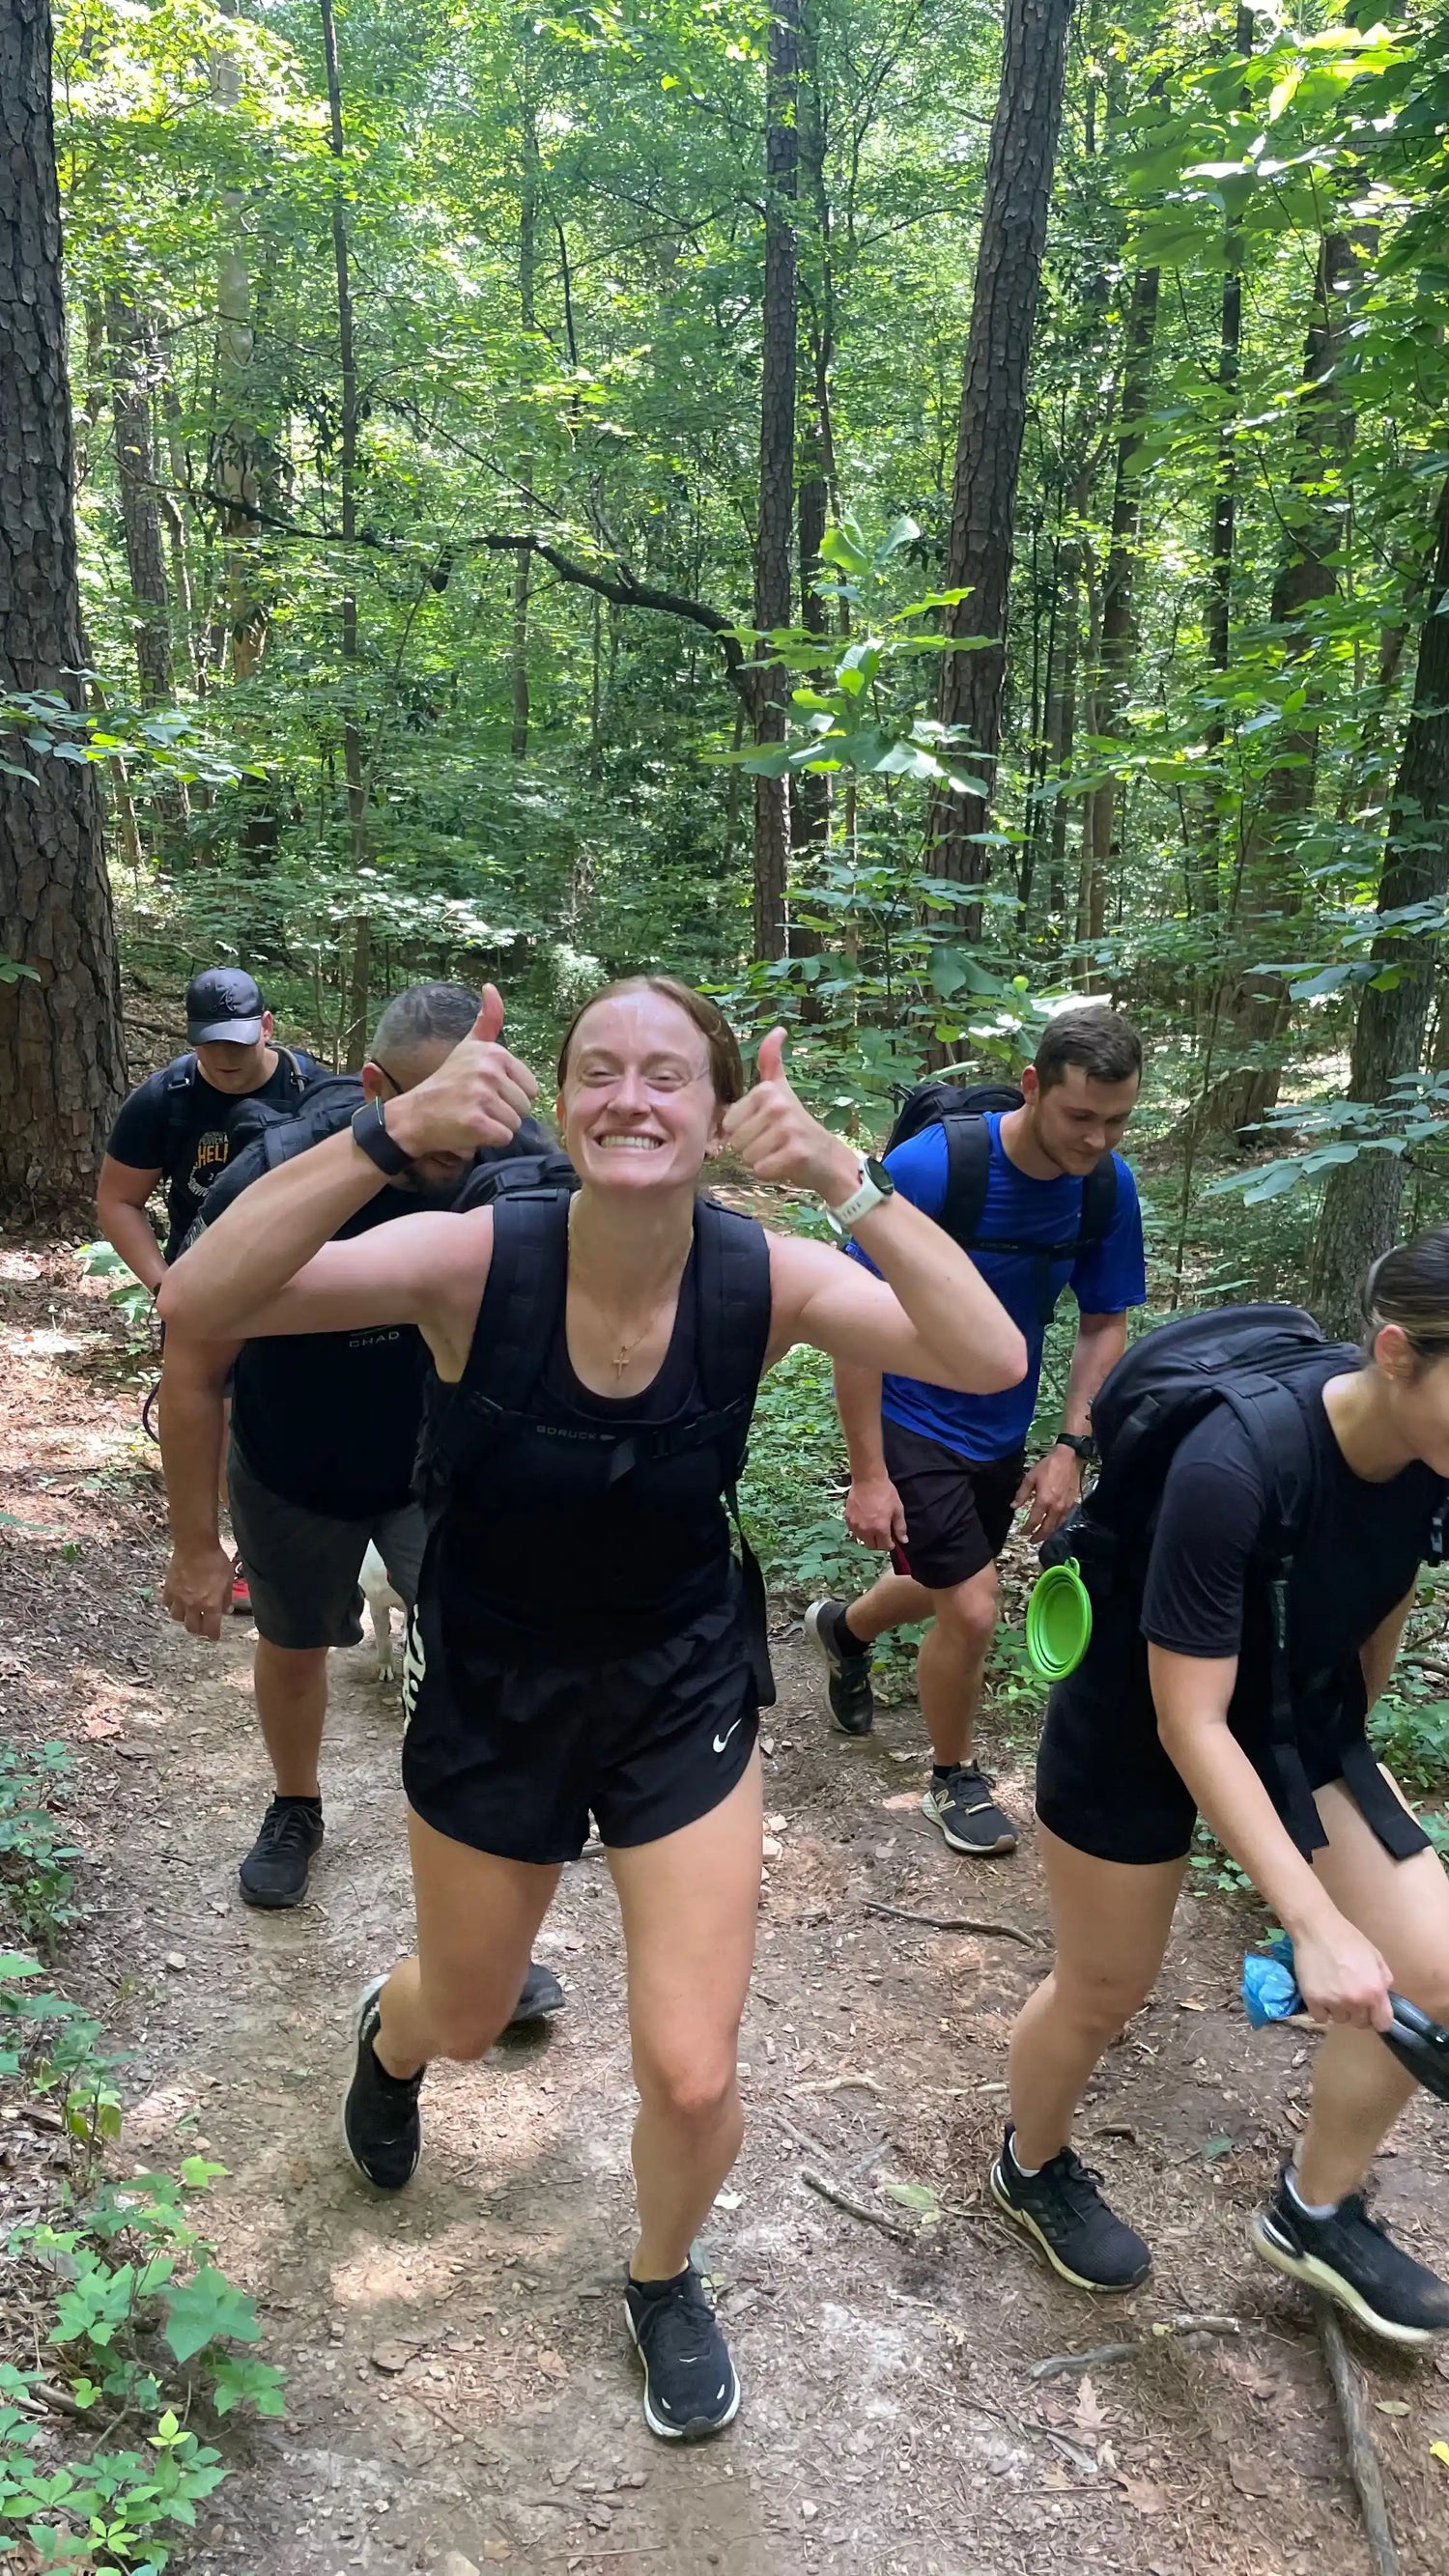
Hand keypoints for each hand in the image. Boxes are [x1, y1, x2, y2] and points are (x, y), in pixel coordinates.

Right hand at [163, 1542, 234, 1640]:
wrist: (195, 1545)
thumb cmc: (215, 1560)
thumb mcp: (228, 1579)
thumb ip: (227, 1597)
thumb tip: (226, 1610)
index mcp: (210, 1604)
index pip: (211, 1629)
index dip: (213, 1635)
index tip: (214, 1636)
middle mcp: (193, 1605)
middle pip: (192, 1628)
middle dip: (198, 1630)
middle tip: (202, 1626)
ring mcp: (179, 1598)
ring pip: (177, 1617)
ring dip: (184, 1618)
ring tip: (189, 1613)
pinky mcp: (169, 1588)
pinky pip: (167, 1604)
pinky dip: (173, 1605)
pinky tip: (177, 1601)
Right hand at [384, 987, 537, 1157]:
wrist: (413, 1115)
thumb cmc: (446, 1083)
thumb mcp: (467, 1047)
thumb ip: (487, 1021)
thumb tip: (491, 987)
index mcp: (493, 1053)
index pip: (530, 1087)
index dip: (510, 1095)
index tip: (483, 1091)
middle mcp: (488, 1070)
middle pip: (525, 1106)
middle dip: (504, 1112)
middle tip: (476, 1106)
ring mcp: (482, 1096)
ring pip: (516, 1123)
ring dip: (497, 1127)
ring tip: (472, 1116)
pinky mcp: (476, 1122)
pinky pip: (504, 1138)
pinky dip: (489, 1140)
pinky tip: (469, 1130)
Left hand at [721, 1028, 859, 1201]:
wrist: (828, 1158)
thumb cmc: (797, 1126)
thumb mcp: (782, 1090)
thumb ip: (771, 1063)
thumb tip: (778, 1029)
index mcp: (767, 1090)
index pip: (728, 1124)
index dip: (743, 1132)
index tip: (765, 1128)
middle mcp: (778, 1105)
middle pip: (736, 1142)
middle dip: (751, 1149)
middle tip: (774, 1143)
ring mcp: (788, 1129)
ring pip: (747, 1157)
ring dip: (761, 1161)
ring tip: (780, 1152)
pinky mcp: (795, 1153)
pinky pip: (761, 1170)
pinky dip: (771, 1173)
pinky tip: (786, 1164)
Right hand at [845, 1472, 907, 1552]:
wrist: (868, 1479)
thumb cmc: (885, 1492)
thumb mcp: (897, 1509)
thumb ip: (900, 1527)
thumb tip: (903, 1541)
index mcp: (880, 1529)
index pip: (885, 1546)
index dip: (890, 1545)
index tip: (892, 1540)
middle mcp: (866, 1530)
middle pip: (872, 1546)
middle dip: (879, 1544)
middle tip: (883, 1535)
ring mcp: (855, 1525)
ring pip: (862, 1539)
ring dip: (869, 1537)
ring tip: (873, 1527)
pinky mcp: (848, 1518)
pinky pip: (854, 1530)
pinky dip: (860, 1530)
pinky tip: (865, 1521)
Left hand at [1015, 1443, 1081, 1543]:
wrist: (1069, 1458)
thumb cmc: (1048, 1466)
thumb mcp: (1031, 1477)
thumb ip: (1022, 1494)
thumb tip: (1013, 1506)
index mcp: (1044, 1500)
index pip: (1034, 1521)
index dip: (1027, 1529)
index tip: (1022, 1533)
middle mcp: (1056, 1507)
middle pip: (1047, 1528)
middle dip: (1038, 1536)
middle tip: (1032, 1541)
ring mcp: (1066, 1506)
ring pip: (1057, 1526)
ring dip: (1048, 1533)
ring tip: (1041, 1536)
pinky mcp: (1073, 1503)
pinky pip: (1064, 1519)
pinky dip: (1057, 1525)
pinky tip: (1053, 1526)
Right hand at [1292, 1915, 1394, 2030]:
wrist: (1317, 1929)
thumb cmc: (1348, 1939)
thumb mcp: (1375, 1956)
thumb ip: (1384, 1979)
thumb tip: (1383, 1996)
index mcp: (1375, 1991)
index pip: (1383, 2024)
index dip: (1378, 2019)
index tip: (1371, 2012)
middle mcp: (1356, 2001)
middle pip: (1360, 2023)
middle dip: (1357, 2012)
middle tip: (1349, 1995)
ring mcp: (1334, 2002)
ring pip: (1340, 2020)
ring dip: (1338, 2009)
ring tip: (1333, 1990)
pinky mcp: (1313, 2000)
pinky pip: (1320, 2018)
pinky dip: (1321, 2009)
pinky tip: (1321, 1993)